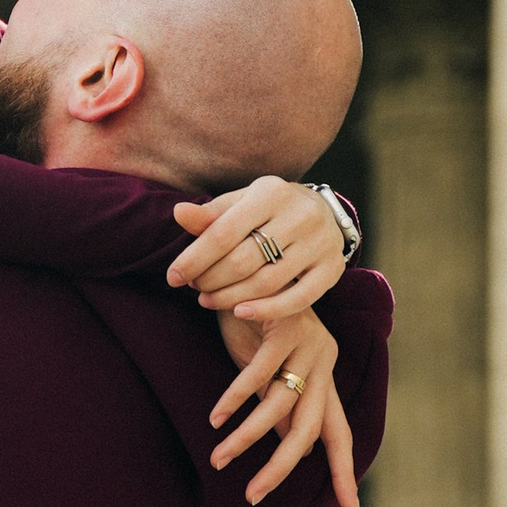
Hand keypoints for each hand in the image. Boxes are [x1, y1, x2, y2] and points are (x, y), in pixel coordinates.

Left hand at [169, 179, 350, 319]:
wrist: (321, 211)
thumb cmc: (268, 210)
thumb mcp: (240, 204)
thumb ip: (211, 215)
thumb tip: (179, 213)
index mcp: (271, 193)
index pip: (223, 232)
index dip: (194, 258)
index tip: (173, 278)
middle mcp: (300, 215)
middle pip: (243, 260)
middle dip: (211, 279)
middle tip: (195, 288)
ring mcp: (320, 242)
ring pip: (266, 282)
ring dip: (230, 297)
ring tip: (209, 301)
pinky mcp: (333, 268)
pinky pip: (298, 299)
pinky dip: (266, 310)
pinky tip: (240, 313)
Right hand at [211, 306, 359, 506]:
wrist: (251, 261)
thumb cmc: (254, 321)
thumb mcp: (267, 370)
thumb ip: (278, 405)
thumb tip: (280, 446)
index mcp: (324, 377)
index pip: (339, 433)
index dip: (345, 470)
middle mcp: (324, 364)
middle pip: (308, 432)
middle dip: (280, 468)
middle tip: (254, 496)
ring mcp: (308, 345)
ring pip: (278, 407)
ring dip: (246, 437)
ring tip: (219, 457)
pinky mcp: (286, 328)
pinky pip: (258, 376)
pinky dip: (235, 399)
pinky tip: (217, 417)